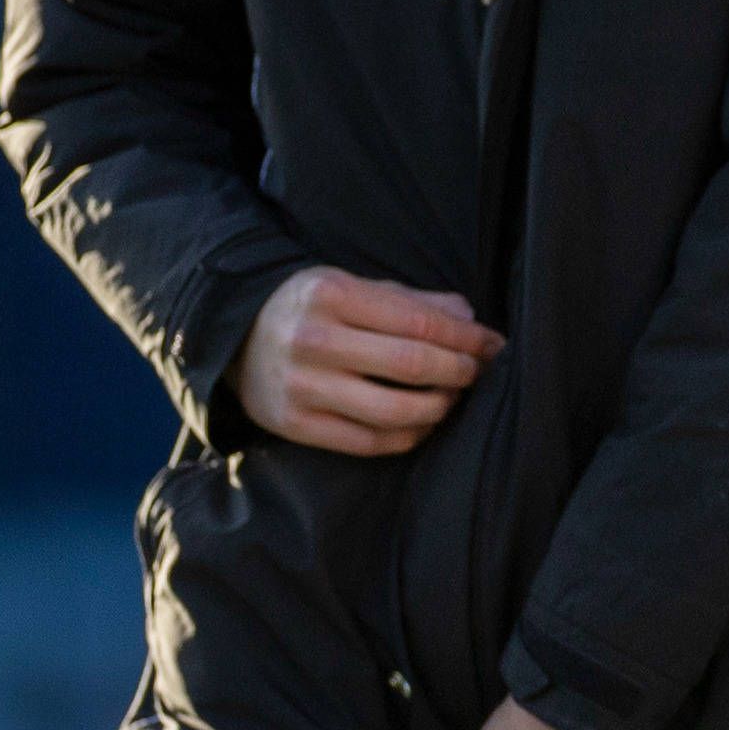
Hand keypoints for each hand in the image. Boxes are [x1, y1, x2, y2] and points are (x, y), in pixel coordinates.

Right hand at [233, 266, 500, 456]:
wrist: (235, 335)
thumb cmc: (312, 308)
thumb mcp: (355, 287)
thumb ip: (413, 302)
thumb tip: (470, 320)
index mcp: (331, 295)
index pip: (419, 323)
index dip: (466, 338)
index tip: (493, 344)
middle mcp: (312, 341)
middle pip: (410, 365)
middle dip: (459, 371)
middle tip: (478, 371)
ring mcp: (301, 387)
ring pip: (394, 411)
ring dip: (439, 407)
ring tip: (452, 396)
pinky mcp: (295, 425)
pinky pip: (369, 442)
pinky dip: (409, 435)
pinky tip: (424, 421)